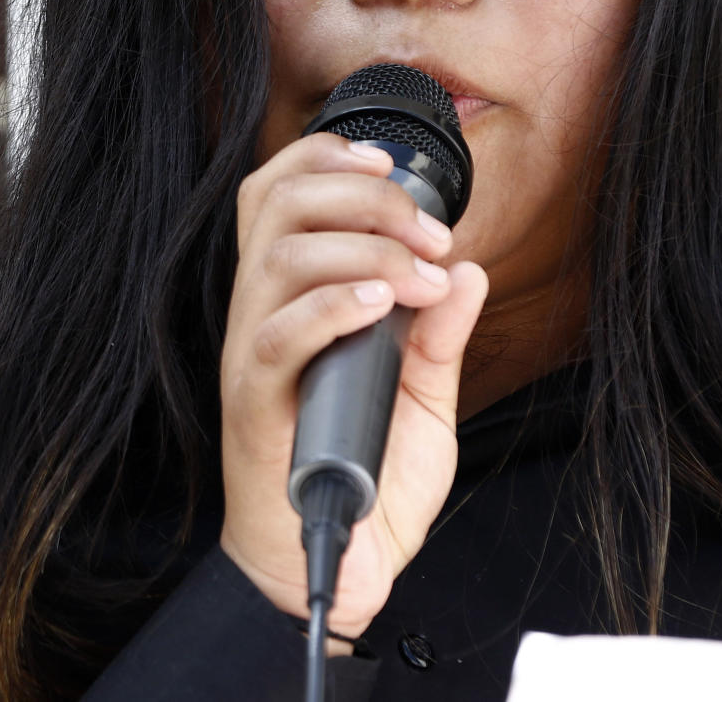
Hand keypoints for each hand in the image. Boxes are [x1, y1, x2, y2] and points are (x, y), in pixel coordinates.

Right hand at [219, 132, 487, 637]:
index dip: (321, 157)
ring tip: (421, 278)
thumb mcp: (422, 394)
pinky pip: (279, 335)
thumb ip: (440, 333)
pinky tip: (382, 306)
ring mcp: (253, 355)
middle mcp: (261, 311)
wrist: (345, 565)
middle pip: (279, 204)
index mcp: (291, 294)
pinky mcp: (255, 404)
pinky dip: (333, 304)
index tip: (387, 161)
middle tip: (430, 234)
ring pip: (281, 258)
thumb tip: (468, 272)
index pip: (275, 191)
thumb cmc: (372, 473)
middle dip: (363, 195)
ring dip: (364, 249)